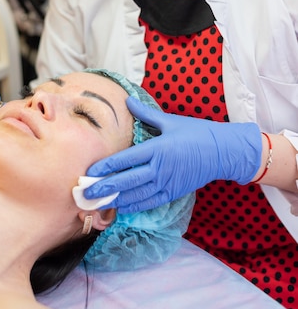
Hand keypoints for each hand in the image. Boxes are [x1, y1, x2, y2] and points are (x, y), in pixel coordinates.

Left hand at [85, 97, 261, 212]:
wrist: (223, 152)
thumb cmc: (196, 133)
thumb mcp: (170, 121)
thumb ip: (146, 113)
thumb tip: (127, 100)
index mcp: (157, 148)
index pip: (126, 159)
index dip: (106, 167)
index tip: (90, 172)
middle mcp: (160, 168)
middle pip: (127, 180)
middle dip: (105, 187)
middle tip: (86, 193)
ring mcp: (167, 182)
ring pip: (137, 194)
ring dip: (116, 199)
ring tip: (99, 202)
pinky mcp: (173, 192)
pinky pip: (151, 202)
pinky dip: (135, 206)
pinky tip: (122, 207)